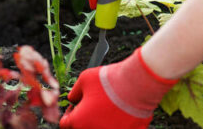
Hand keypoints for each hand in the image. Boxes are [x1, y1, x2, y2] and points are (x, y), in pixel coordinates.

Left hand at [59, 48, 176, 128]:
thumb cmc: (110, 81)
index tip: (77, 106)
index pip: (65, 124)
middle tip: (94, 105)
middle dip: (86, 118)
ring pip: (103, 127)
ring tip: (109, 105)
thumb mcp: (84, 79)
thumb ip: (74, 92)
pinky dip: (121, 121)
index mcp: (79, 121)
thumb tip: (73, 98)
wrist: (136, 84)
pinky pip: (122, 127)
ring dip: (103, 120)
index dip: (70, 113)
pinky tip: (122, 110)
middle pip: (84, 127)